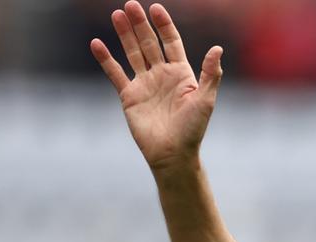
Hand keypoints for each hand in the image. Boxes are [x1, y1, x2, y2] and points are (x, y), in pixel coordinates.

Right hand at [90, 1, 222, 170]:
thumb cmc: (192, 129)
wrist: (172, 153)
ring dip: (124, 34)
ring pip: (132, 53)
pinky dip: (106, 59)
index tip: (156, 9)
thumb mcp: (206, 100)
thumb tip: (218, 49)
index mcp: (181, 73)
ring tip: (117, 15)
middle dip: (141, 24)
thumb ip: (211, 74)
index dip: (164, 25)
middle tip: (131, 4)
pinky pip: (115, 73)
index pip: (171, 42)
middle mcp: (162, 75)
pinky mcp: (129, 96)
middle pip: (149, 43)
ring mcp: (144, 84)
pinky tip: (97, 44)